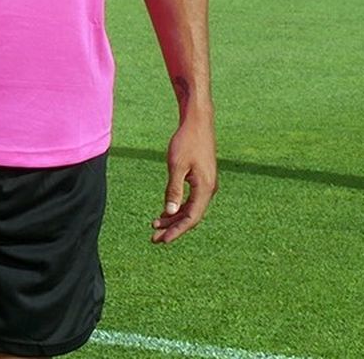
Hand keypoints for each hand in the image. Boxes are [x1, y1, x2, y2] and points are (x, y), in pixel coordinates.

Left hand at [151, 112, 216, 242]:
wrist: (198, 121)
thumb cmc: (187, 141)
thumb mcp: (176, 166)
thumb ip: (173, 191)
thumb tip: (170, 213)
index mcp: (205, 188)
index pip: (192, 218)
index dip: (176, 231)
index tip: (162, 241)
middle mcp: (209, 188)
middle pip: (191, 216)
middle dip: (173, 228)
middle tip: (154, 238)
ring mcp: (207, 183)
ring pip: (191, 208)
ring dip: (174, 218)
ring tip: (155, 225)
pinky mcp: (202, 178)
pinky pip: (191, 199)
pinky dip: (178, 207)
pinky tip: (165, 211)